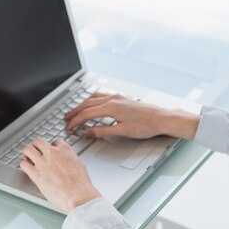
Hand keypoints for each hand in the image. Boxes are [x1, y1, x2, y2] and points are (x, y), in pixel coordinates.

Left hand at [20, 138, 100, 212]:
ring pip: (28, 149)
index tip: (51, 151)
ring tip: (27, 157)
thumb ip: (70, 161)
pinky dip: (23, 165)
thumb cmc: (81, 184)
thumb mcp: (80, 166)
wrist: (78, 195)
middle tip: (36, 151)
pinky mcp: (36, 174)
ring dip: (27, 153)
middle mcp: (53, 153)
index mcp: (65, 150)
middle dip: (36, 146)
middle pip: (38, 141)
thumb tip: (68, 163)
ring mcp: (43, 163)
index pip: (55, 141)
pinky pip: (23, 164)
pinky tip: (26, 168)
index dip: (52, 146)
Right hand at [65, 92, 199, 139]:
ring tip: (76, 111)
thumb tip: (87, 132)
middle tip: (66, 119)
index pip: (87, 113)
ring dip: (83, 104)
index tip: (69, 128)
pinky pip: (102, 96)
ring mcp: (118, 97)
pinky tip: (93, 104)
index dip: (76, 121)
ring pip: (94, 98)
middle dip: (76, 111)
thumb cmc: (146, 125)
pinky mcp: (123, 99)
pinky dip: (93, 100)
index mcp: (111, 107)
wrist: (162, 118)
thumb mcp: (122, 131)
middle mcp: (113, 99)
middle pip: (88, 104)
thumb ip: (102, 131)